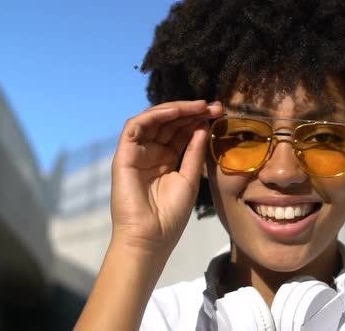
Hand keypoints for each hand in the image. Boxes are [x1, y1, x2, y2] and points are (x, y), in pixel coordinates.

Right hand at [110, 100, 222, 254]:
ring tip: (199, 106)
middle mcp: (151, 153)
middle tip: (215, 106)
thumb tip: (202, 126)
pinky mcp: (124, 155)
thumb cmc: (170, 215)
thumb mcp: (189, 178)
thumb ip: (194, 152)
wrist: (151, 238)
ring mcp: (137, 153)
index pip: (181, 132)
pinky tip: (176, 112)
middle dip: (192, 111)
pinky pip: (135, 126)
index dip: (199, 120)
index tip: (220, 113)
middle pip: (170, 123)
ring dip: (176, 109)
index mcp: (166, 160)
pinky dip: (154, 115)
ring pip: (154, 120)